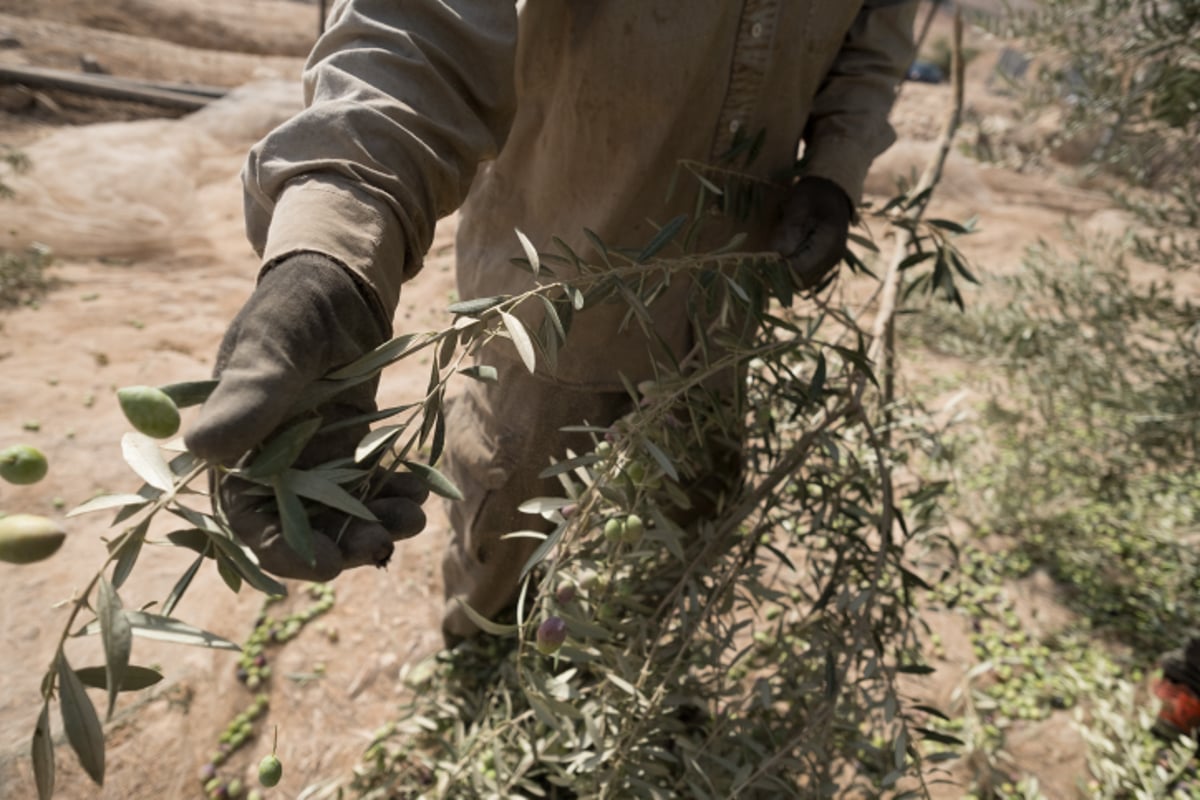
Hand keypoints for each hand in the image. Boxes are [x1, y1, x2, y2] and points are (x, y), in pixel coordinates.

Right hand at [185, 253, 427, 580]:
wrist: (339, 288)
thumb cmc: (295, 309)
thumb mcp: (274, 346)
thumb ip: (249, 394)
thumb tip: (202, 447)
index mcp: (233, 449)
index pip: (247, 520)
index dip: (283, 551)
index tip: (327, 564)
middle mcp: (268, 465)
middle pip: (299, 530)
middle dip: (342, 545)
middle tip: (382, 542)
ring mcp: (312, 462)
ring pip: (340, 517)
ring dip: (375, 525)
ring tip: (412, 516)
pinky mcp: (349, 452)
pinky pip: (369, 491)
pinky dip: (393, 497)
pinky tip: (419, 489)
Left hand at [769, 176, 852, 290]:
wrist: (832, 190)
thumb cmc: (813, 194)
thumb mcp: (798, 205)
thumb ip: (788, 231)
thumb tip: (775, 255)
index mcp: (828, 242)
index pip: (798, 269)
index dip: (778, 267)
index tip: (763, 258)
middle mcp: (832, 257)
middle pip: (800, 280)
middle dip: (780, 274)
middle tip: (763, 261)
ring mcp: (831, 263)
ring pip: (803, 282)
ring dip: (785, 276)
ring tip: (771, 261)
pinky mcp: (825, 264)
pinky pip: (807, 277)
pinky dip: (792, 273)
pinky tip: (782, 260)